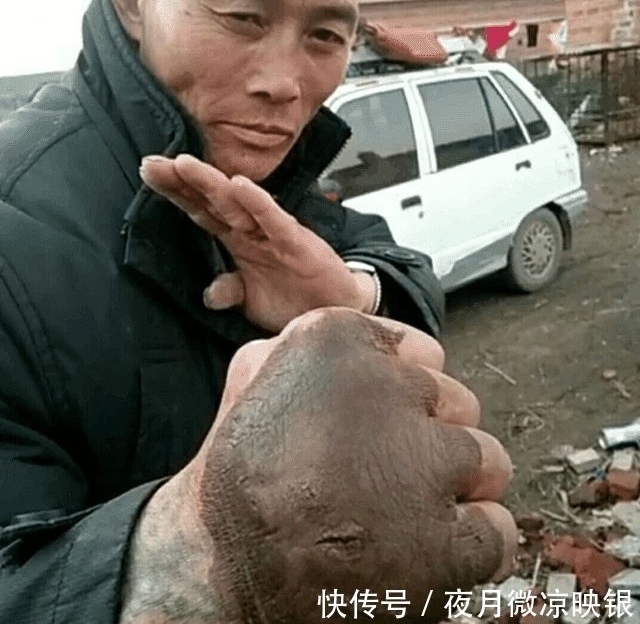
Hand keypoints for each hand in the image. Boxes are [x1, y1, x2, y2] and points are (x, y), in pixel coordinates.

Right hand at [122, 309, 516, 623]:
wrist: (221, 570)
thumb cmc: (233, 477)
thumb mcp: (252, 373)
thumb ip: (312, 347)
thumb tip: (368, 352)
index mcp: (340, 342)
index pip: (424, 352)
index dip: (410, 394)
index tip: (393, 418)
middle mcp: (388, 389)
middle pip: (458, 403)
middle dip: (432, 437)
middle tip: (391, 471)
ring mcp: (421, 464)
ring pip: (487, 461)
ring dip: (457, 488)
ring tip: (408, 513)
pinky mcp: (443, 541)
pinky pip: (496, 529)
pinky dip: (473, 545)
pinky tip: (431, 551)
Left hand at [139, 154, 374, 331]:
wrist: (335, 308)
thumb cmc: (296, 297)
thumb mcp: (252, 301)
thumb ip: (229, 291)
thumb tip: (207, 295)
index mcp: (238, 239)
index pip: (201, 210)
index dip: (175, 191)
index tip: (148, 172)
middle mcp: (251, 230)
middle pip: (211, 199)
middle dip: (181, 180)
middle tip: (151, 163)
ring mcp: (272, 233)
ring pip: (236, 203)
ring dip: (210, 183)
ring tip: (183, 164)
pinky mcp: (295, 242)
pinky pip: (273, 220)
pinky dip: (256, 202)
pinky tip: (238, 184)